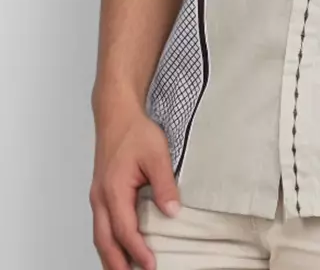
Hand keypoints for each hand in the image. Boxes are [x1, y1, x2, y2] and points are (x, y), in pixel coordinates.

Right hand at [90, 95, 179, 269]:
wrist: (116, 114)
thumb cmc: (134, 131)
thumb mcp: (157, 153)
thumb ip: (164, 184)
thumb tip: (172, 212)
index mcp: (113, 190)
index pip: (124, 230)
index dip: (137, 251)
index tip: (152, 265)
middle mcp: (100, 198)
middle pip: (105, 241)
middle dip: (117, 264)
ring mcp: (98, 197)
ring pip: (100, 236)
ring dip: (110, 257)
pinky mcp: (101, 194)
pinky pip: (101, 226)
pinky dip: (108, 242)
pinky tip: (119, 248)